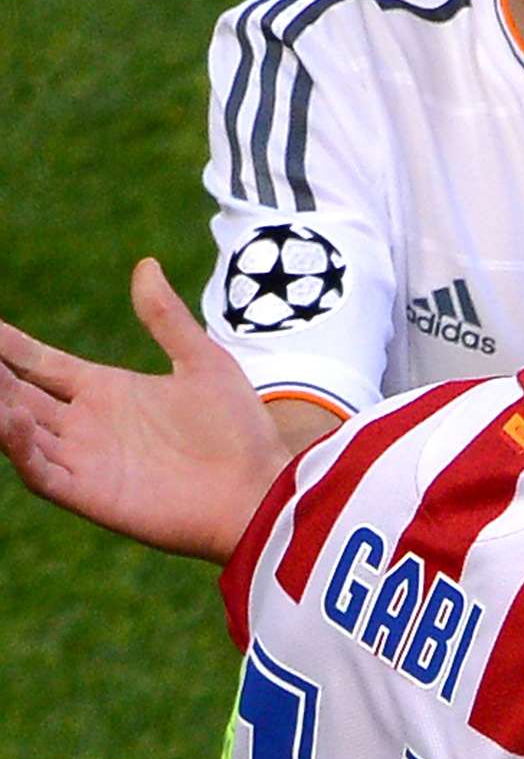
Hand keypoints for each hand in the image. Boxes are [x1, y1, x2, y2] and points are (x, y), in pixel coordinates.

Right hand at [0, 258, 290, 563]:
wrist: (262, 491)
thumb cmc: (240, 432)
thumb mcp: (204, 363)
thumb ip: (168, 319)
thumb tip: (146, 265)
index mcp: (105, 390)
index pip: (37, 362)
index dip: (5, 343)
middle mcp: (85, 424)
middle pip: (15, 393)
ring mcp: (84, 460)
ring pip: (17, 429)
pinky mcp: (90, 494)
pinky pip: (40, 471)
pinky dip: (20, 447)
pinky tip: (12, 418)